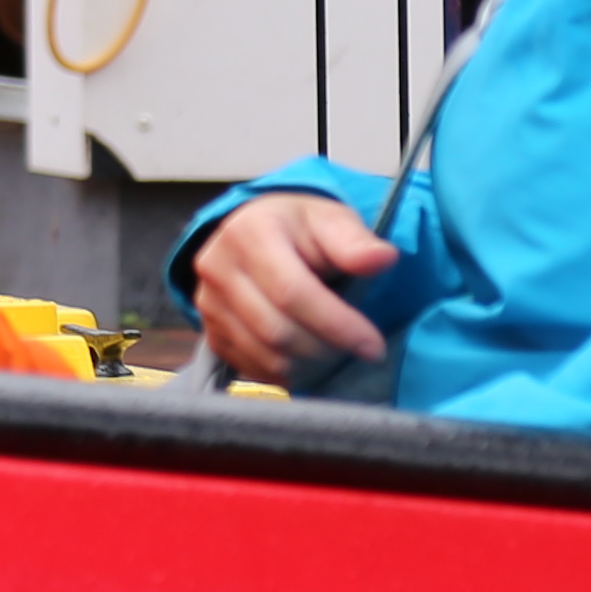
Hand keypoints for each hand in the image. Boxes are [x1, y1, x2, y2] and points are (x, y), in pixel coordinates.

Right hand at [191, 190, 399, 387]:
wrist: (256, 232)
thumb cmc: (301, 229)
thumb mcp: (331, 220)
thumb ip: (355, 241)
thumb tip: (383, 259)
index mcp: (249, 232)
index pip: (292, 292)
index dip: (337, 324)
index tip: (373, 346)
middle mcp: (217, 266)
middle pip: (276, 330)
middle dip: (326, 348)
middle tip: (359, 349)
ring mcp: (207, 302)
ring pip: (265, 355)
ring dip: (309, 363)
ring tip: (335, 349)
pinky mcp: (209, 330)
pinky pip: (251, 367)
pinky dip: (288, 371)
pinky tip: (309, 355)